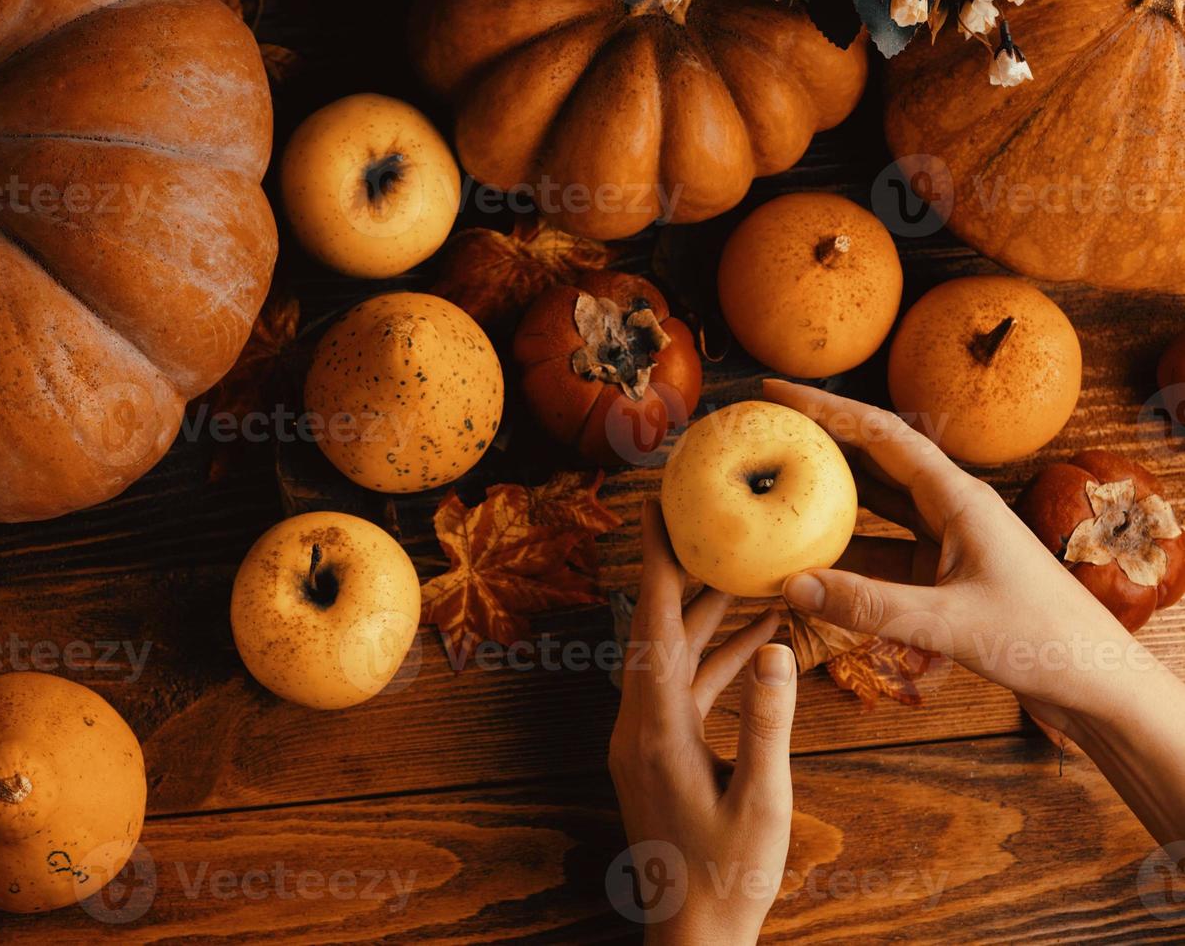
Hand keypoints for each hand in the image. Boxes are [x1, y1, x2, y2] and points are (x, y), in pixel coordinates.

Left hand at [608, 500, 794, 944]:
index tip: (653, 509)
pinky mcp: (660, 751)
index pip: (648, 626)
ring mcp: (646, 738)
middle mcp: (639, 724)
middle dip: (681, 572)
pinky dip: (716, 660)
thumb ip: (768, 725)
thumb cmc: (727, 875)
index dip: (652, 563)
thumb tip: (773, 648)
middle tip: (705, 518)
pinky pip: (686, 689)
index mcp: (655, 729)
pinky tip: (754, 639)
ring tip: (744, 567)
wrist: (695, 933)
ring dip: (705, 615)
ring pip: (673, 656)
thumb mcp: (761, 802)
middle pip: (656, 629)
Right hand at [762, 378, 1137, 724]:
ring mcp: (948, 543)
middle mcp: (952, 509)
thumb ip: (868, 605)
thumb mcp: (949, 623)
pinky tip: (806, 563)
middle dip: (816, 442)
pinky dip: (844, 554)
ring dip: (826, 498)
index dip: (822, 408)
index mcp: (959, 498)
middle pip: (871, 460)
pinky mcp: (945, 579)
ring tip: (773, 490)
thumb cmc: (1044, 643)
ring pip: (873, 507)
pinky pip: (881, 553)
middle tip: (760, 433)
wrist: (1098, 683)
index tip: (773, 393)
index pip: (878, 434)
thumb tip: (791, 585)